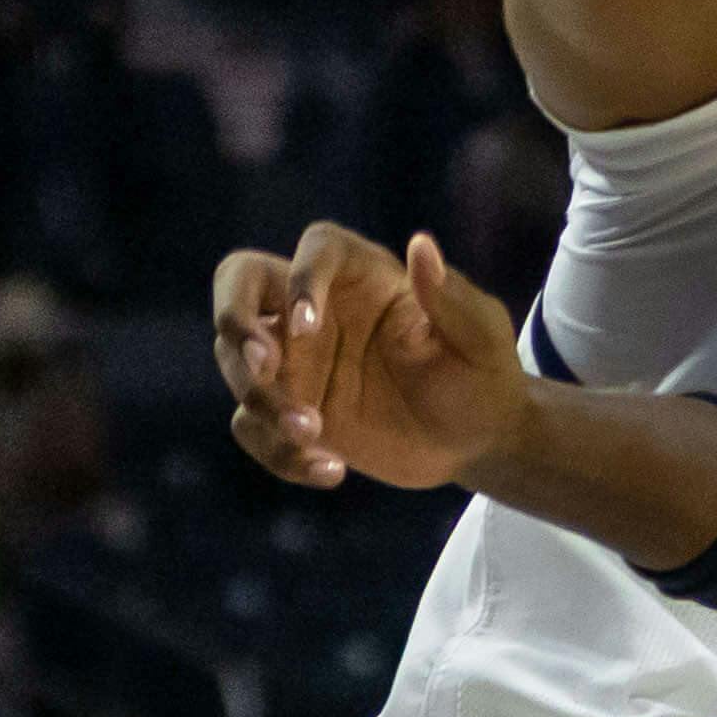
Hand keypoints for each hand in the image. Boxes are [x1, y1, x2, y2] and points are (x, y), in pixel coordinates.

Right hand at [214, 226, 527, 492]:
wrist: (474, 439)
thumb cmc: (482, 375)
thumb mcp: (481, 338)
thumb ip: (451, 298)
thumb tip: (422, 247)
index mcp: (361, 276)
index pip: (315, 249)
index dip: (302, 278)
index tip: (308, 324)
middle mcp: (315, 308)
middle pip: (239, 283)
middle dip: (234, 320)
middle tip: (263, 366)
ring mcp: (295, 360)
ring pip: (236, 361)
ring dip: (261, 400)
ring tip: (315, 435)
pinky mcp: (289, 409)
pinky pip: (253, 425)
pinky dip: (278, 452)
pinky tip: (331, 470)